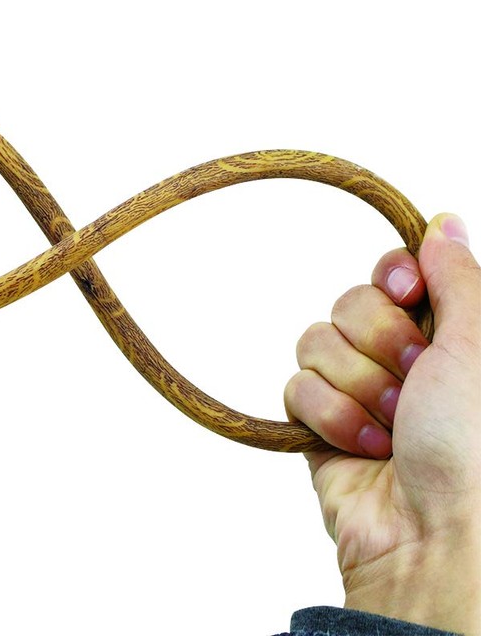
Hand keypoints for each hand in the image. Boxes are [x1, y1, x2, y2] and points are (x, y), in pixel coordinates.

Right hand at [285, 214, 479, 634]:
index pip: (395, 269)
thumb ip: (456, 274)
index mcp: (446, 333)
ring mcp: (358, 388)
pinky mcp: (320, 420)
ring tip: (394, 427)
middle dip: (379, 345)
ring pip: (317, 342)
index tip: (404, 292)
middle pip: (350, 302)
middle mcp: (401, 356)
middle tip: (415, 383)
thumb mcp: (479, 344)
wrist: (435, 536)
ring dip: (357, 387)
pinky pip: (296, 385)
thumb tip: (443, 220)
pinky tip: (365, 447)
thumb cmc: (474, 446)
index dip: (392, 277)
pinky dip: (330, 417)